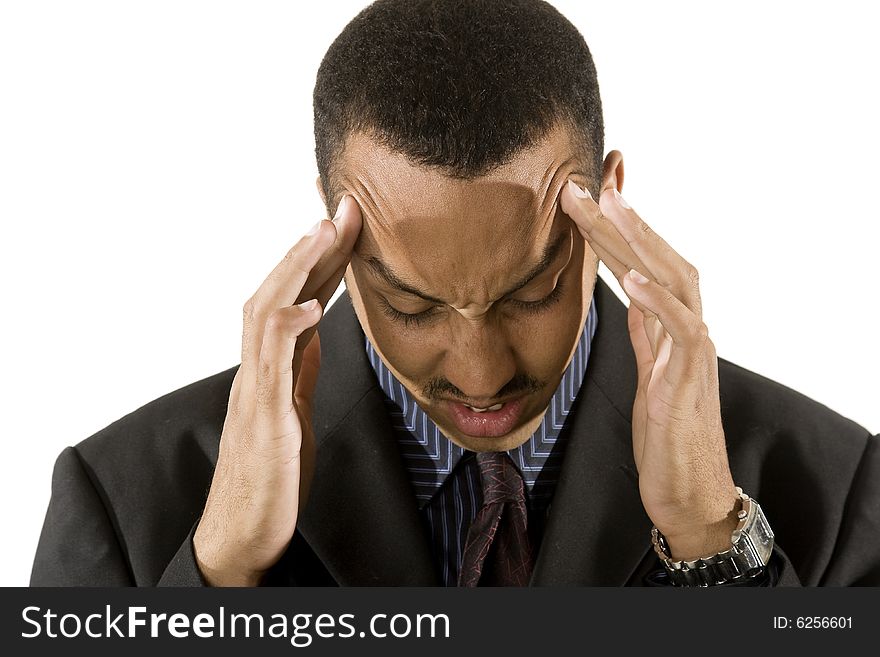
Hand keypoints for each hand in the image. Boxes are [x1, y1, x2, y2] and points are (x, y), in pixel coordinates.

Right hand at [193, 196, 361, 585]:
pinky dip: (286, 330)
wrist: (244, 532)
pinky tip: (310, 307)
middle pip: (279, 293)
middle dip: (311, 247)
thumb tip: (316, 330)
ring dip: (295, 271)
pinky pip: (270, 367)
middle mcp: (259, 368)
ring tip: (324, 233)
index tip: (345, 222)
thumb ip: (300, 368)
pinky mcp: (263, 420)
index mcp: (273, 365)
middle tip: (342, 207)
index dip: (320, 259)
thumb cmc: (271, 472)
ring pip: (265, 315)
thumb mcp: (295, 409)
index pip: (297, 298)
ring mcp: (256, 390)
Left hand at [560, 177, 739, 560]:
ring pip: (676, 280)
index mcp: (670, 326)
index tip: (587, 194)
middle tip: (584, 184)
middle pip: (659, 259)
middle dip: (622, 220)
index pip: (644, 263)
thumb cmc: (667, 434)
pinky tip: (634, 277)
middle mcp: (687, 329)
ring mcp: (693, 352)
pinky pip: (682, 331)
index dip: (618, 228)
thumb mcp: (647, 372)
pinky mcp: (691, 380)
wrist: (688, 492)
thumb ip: (645, 331)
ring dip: (641, 242)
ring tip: (611, 206)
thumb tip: (631, 295)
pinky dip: (659, 302)